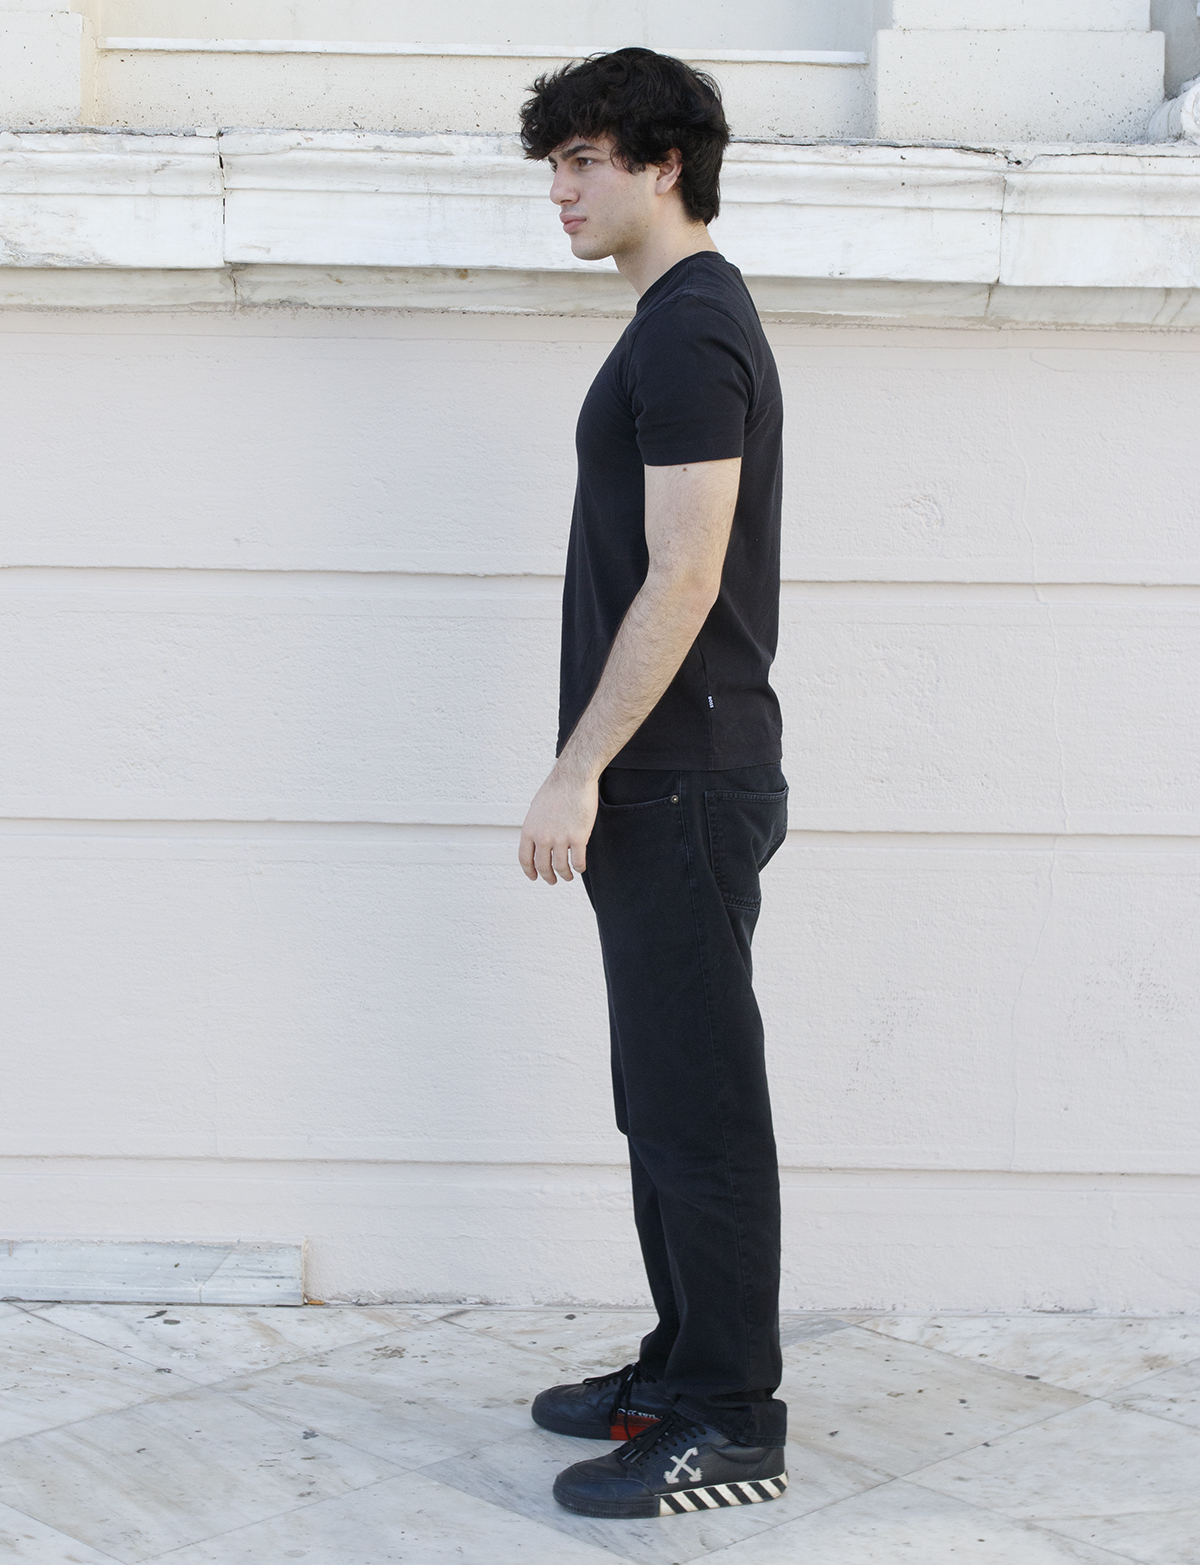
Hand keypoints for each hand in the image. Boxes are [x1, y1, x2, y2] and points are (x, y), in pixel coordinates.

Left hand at [518, 764, 598, 883]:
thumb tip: (538, 841)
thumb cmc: (556, 789)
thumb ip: (536, 827)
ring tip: (568, 876)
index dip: (529, 871)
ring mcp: (560, 839)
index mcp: (529, 830)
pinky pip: (578, 861)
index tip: (534, 876)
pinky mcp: (578, 838)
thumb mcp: (536, 809)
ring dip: (565, 875)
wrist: (573, 778)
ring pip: (561, 867)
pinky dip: (579, 868)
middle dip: (548, 877)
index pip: (525, 858)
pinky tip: (580, 867)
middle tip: (552, 880)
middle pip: (543, 866)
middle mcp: (542, 837)